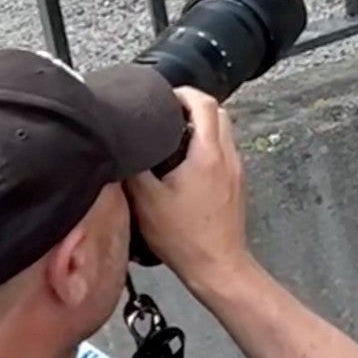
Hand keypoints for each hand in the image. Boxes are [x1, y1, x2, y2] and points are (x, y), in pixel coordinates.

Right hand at [123, 89, 249, 291]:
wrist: (217, 265)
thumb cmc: (183, 236)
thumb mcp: (147, 201)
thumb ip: (134, 169)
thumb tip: (121, 148)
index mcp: (208, 153)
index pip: (205, 103)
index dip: (184, 93)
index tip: (164, 96)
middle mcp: (228, 156)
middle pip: (219, 113)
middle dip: (194, 106)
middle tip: (166, 113)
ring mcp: (236, 170)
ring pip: (224, 132)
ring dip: (201, 126)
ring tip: (171, 136)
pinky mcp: (236, 184)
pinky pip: (224, 151)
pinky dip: (208, 145)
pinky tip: (184, 162)